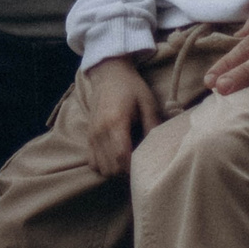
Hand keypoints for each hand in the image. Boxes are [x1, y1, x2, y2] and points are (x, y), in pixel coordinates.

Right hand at [82, 55, 161, 177]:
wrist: (108, 74)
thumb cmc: (131, 87)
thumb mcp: (147, 102)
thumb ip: (153, 126)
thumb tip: (160, 149)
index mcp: (115, 122)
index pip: (122, 157)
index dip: (134, 169)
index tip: (147, 168)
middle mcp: (99, 132)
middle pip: (111, 168)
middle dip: (126, 172)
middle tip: (141, 164)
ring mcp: (91, 136)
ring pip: (101, 168)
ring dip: (115, 170)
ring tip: (129, 162)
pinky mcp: (88, 138)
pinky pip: (92, 163)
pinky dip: (104, 166)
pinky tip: (116, 158)